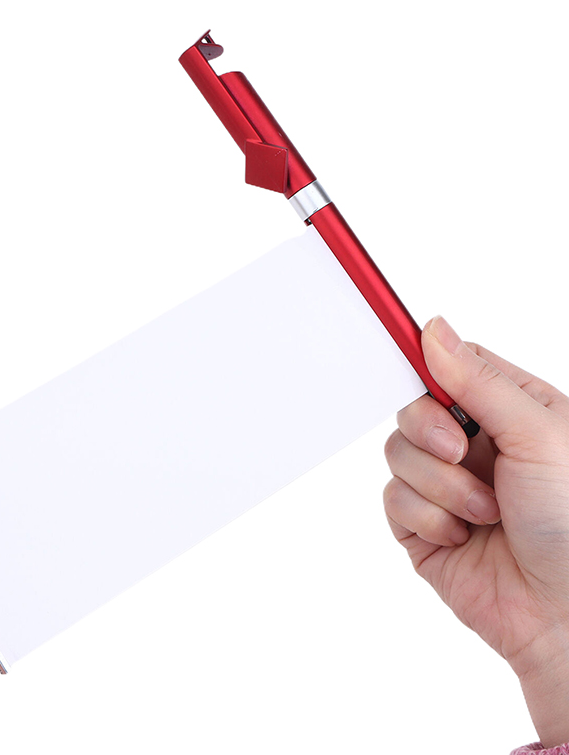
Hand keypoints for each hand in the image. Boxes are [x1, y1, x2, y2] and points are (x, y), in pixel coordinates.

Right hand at [384, 316, 568, 746]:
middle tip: (463, 452)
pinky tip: (465, 535)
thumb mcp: (538, 434)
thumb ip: (478, 380)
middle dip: (431, 433)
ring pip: (397, 453)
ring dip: (440, 486)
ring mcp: (445, 484)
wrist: (566, 615)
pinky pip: (392, 499)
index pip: (447, 366)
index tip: (396, 345)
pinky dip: (427, 518)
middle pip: (412, 408)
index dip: (423, 360)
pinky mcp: (421, 524)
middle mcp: (473, 443)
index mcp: (507, 410)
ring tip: (486, 511)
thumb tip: (434, 328)